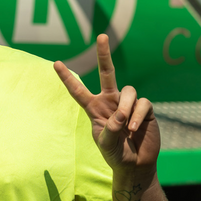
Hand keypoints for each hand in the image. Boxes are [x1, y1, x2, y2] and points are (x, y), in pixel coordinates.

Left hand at [55, 34, 159, 177]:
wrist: (135, 164)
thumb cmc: (116, 154)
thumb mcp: (105, 144)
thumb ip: (109, 130)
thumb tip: (120, 114)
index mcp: (94, 108)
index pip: (78, 91)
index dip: (67, 78)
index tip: (55, 63)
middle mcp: (111, 101)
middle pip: (107, 72)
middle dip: (103, 54)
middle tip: (101, 35)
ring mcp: (128, 103)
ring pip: (128, 91)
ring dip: (126, 108)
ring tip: (126, 127)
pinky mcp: (145, 109)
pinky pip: (142, 103)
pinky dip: (137, 115)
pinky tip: (134, 128)